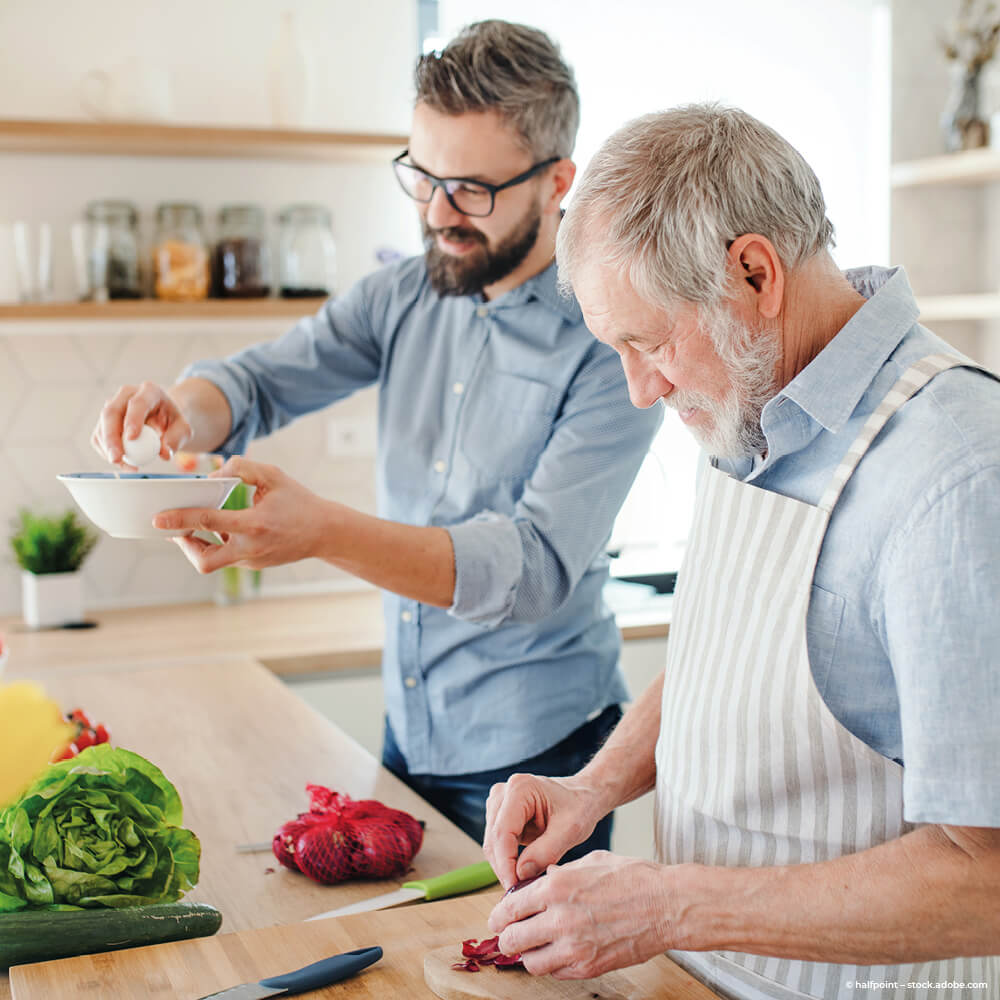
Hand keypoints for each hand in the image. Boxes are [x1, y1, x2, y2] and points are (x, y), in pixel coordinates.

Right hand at [91, 381, 189, 468]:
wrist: (163, 418)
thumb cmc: (173, 422)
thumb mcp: (183, 429)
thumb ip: (177, 439)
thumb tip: (164, 453)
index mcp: (149, 391)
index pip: (137, 403)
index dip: (132, 420)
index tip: (132, 438)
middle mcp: (126, 395)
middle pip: (111, 412)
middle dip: (111, 437)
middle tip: (117, 458)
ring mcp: (113, 406)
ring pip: (102, 427)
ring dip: (108, 449)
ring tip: (127, 465)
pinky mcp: (104, 421)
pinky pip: (99, 437)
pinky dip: (106, 452)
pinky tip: (122, 462)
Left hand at [152, 457, 332, 570]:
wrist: (325, 532)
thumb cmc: (299, 501)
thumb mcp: (274, 476)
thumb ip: (242, 468)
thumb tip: (214, 475)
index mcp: (255, 523)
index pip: (208, 522)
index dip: (180, 519)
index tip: (158, 519)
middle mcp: (251, 547)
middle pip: (204, 560)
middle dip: (184, 546)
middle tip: (173, 530)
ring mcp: (252, 561)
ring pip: (213, 561)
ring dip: (198, 545)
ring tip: (192, 528)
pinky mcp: (254, 566)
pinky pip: (227, 557)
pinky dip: (217, 544)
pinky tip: (220, 530)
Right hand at [483, 773, 606, 889]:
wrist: (582, 796)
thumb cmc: (579, 807)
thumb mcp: (570, 830)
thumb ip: (546, 852)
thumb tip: (519, 874)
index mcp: (520, 788)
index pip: (502, 832)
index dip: (506, 863)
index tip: (514, 887)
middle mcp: (503, 792)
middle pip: (494, 839)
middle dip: (505, 868)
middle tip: (521, 892)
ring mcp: (499, 803)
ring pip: (492, 844)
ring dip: (505, 866)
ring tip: (524, 884)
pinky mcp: (500, 815)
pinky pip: (497, 844)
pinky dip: (508, 861)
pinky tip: (522, 872)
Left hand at [487, 851, 673, 978]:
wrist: (667, 905)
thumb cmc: (633, 878)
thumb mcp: (590, 861)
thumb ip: (561, 873)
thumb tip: (542, 880)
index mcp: (557, 887)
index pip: (509, 907)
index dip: (499, 915)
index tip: (497, 918)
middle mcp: (560, 919)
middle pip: (512, 939)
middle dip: (507, 937)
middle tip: (509, 934)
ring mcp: (574, 947)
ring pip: (530, 963)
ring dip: (527, 955)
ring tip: (534, 946)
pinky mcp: (589, 967)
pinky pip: (555, 973)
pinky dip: (551, 965)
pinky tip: (558, 952)